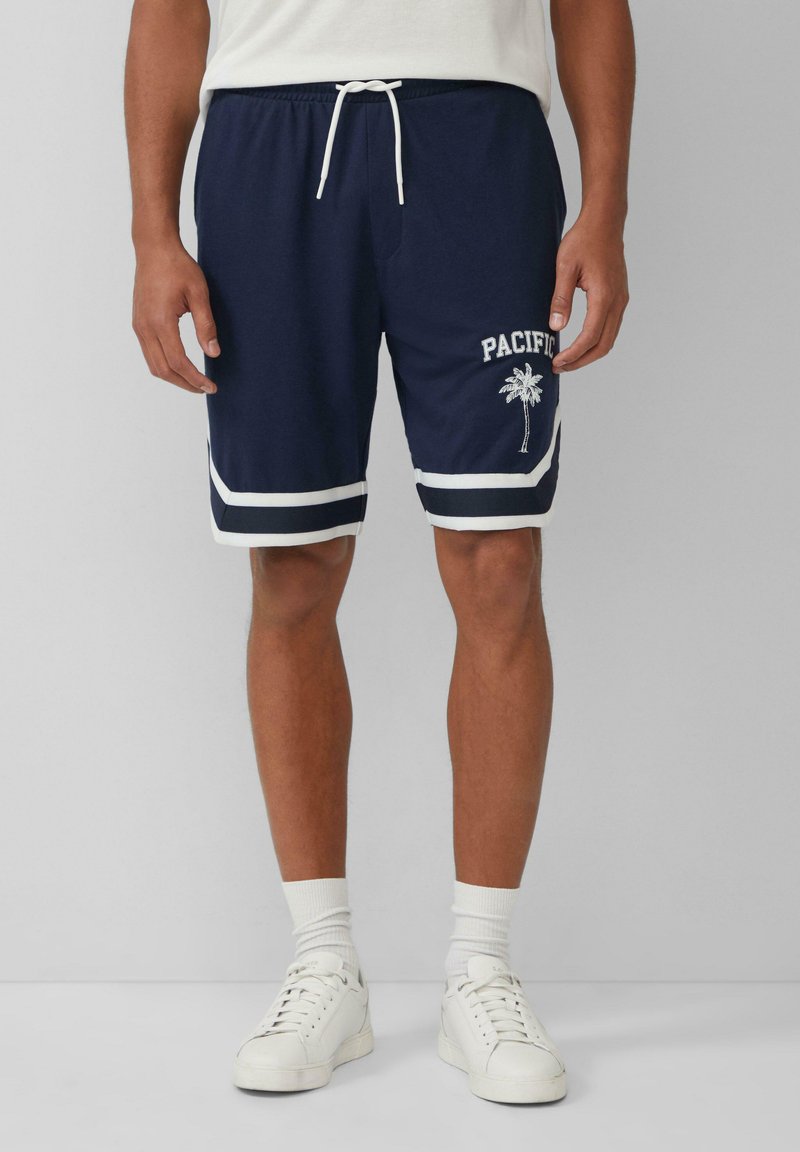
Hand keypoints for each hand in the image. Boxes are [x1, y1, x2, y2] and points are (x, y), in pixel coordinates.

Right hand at [132, 240, 219, 393]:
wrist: (153, 248)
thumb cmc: (178, 266)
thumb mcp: (199, 293)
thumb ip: (206, 325)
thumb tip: (213, 353)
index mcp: (160, 321)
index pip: (178, 362)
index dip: (195, 379)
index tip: (211, 387)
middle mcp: (145, 327)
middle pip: (163, 370)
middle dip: (185, 384)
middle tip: (205, 389)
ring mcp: (138, 326)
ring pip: (153, 365)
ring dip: (174, 377)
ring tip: (194, 381)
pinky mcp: (138, 323)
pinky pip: (149, 354)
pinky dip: (164, 366)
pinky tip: (180, 366)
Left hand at [549, 214, 628, 372]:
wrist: (604, 222)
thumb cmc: (583, 240)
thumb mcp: (564, 267)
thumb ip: (560, 299)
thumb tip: (555, 328)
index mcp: (604, 295)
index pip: (590, 336)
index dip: (573, 354)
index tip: (556, 362)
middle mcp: (617, 301)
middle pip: (603, 345)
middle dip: (581, 360)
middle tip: (559, 367)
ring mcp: (621, 300)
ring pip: (609, 338)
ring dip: (589, 353)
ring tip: (567, 359)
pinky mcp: (619, 297)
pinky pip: (610, 328)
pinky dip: (595, 341)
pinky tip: (579, 343)